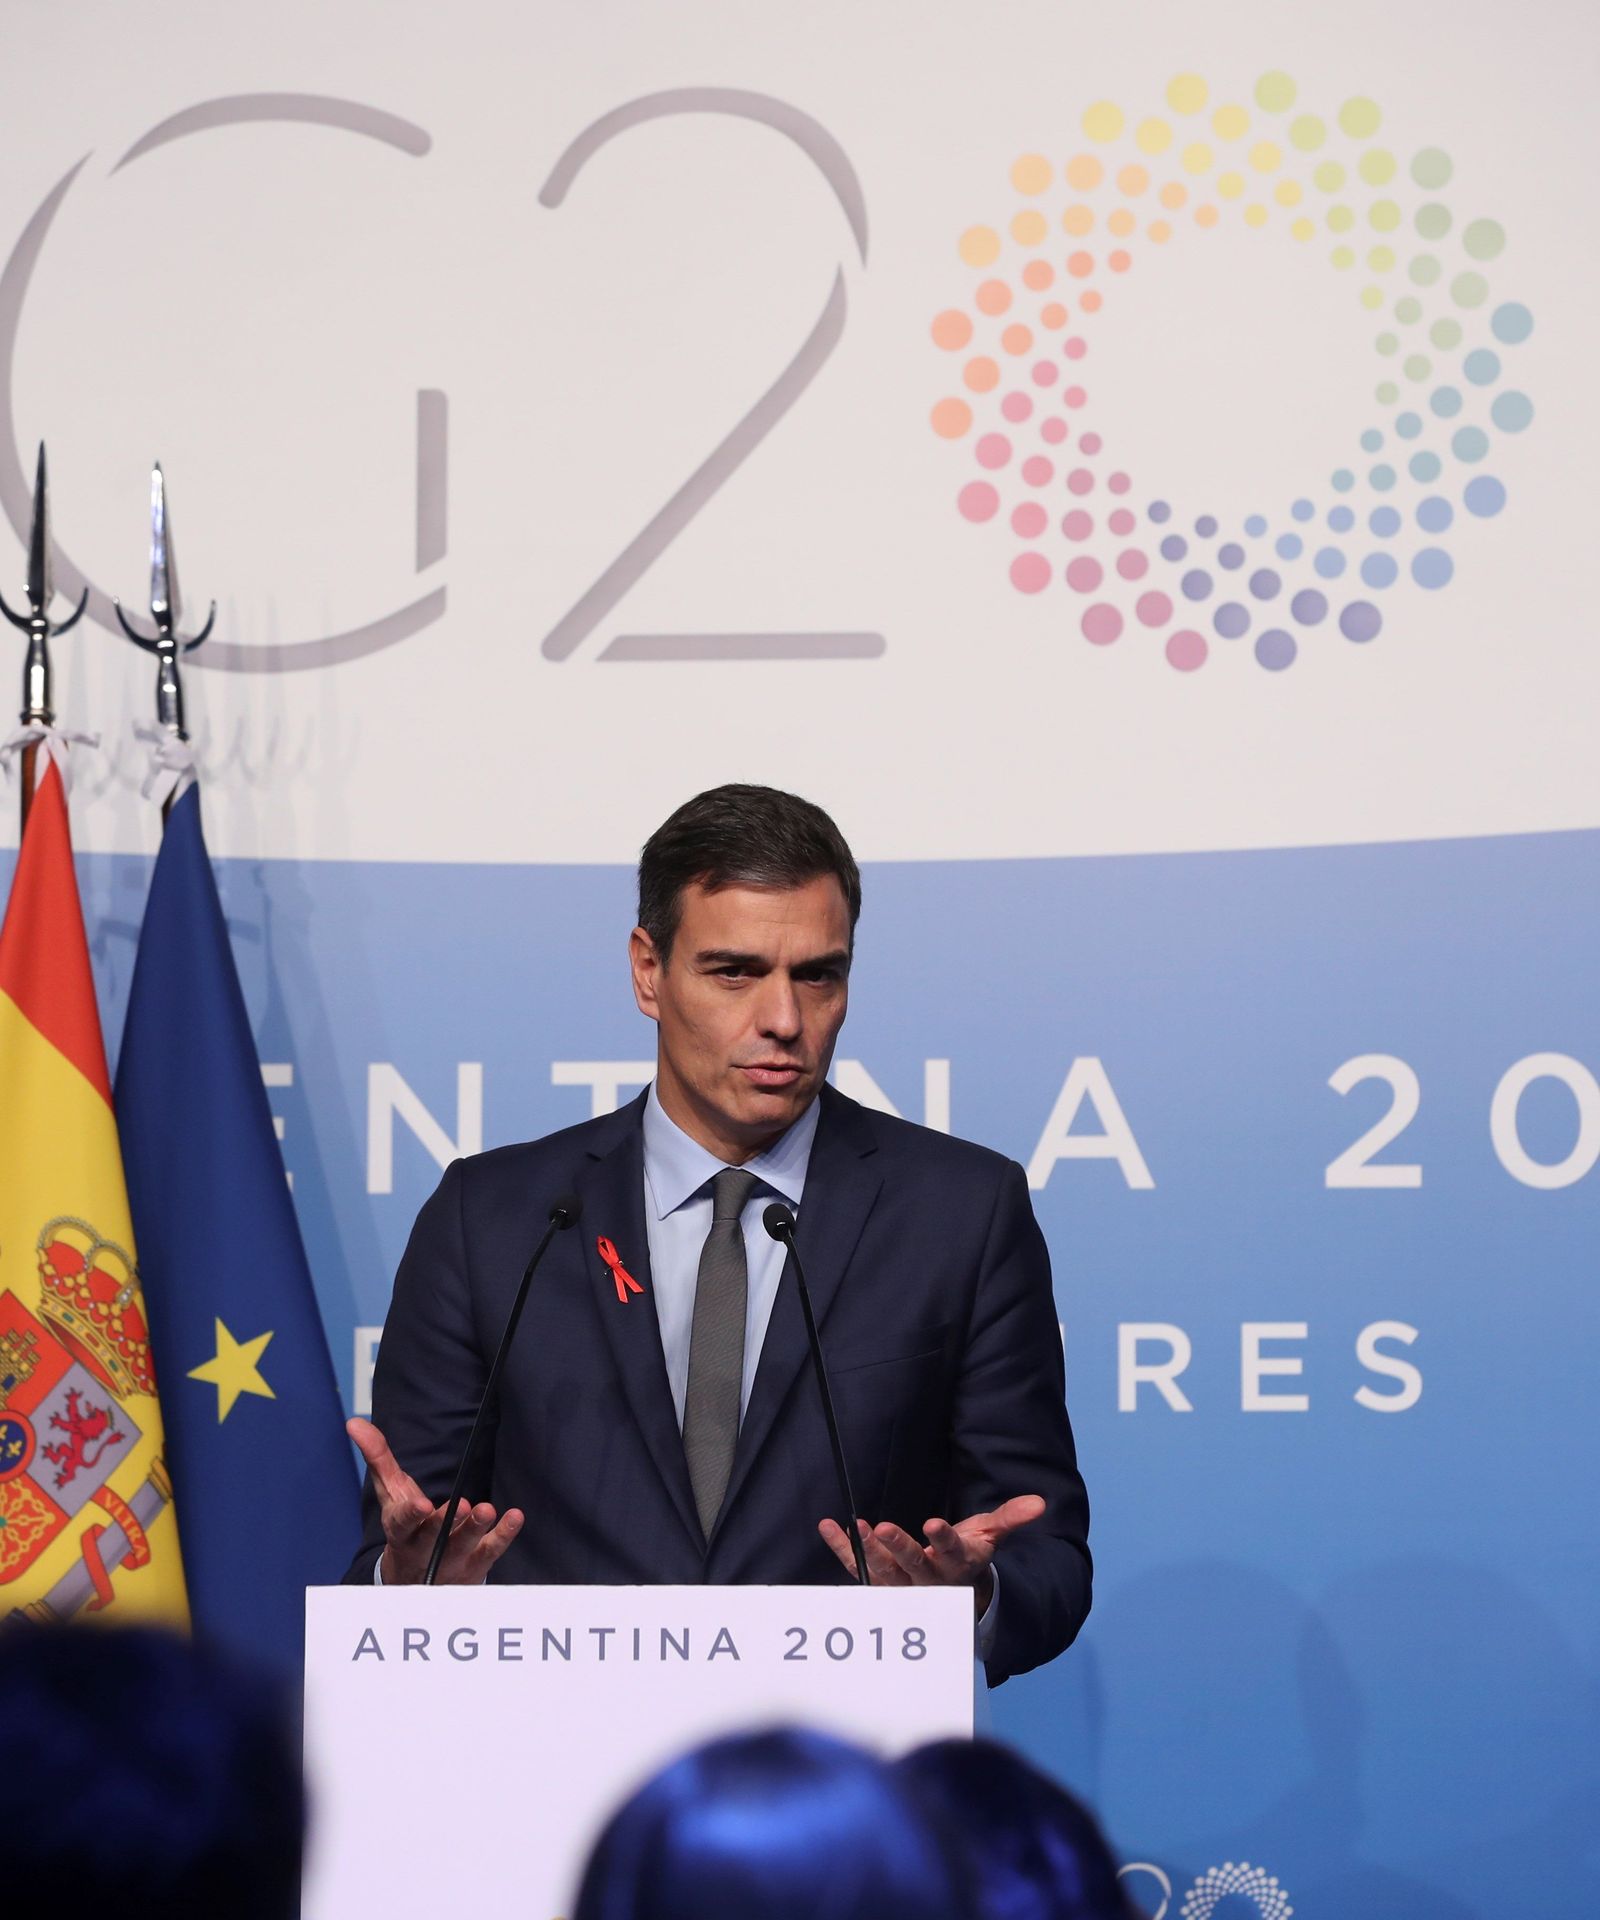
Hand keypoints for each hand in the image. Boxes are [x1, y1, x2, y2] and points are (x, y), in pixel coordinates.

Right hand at [347, 1417, 523, 1585]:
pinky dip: (503, 1535)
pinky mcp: (475, 1565)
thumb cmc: (405, 1524)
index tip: (420, 1505)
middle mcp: (424, 1547)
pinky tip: (514, 1517)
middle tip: (459, 1506)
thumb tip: (354, 1423)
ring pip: (463, 1545)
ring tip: (485, 1509)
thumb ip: (378, 1457)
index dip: (410, 1515)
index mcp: (401, 1530)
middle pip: (433, 1537)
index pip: (402, 1524)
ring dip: (474, 1528)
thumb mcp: (390, 1492)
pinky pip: (491, 1551)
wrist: (418, 1579)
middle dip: (444, 1523)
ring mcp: (450, 1559)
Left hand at [819, 1494, 1045, 1613]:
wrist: (952, 1596)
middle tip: (884, 1527)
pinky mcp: (880, 1583)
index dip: (944, 1539)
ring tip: (856, 1527)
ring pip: (884, 1572)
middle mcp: (929, 1580)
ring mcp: (902, 1586)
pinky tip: (828, 1527)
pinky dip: (842, 1549)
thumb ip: (1010, 1518)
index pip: (952, 1552)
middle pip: (913, 1566)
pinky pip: (858, 1568)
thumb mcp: (989, 1537)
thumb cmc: (968, 1557)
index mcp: (958, 1565)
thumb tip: (1039, 1503)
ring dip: (868, 1551)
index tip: (933, 1523)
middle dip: (899, 1548)